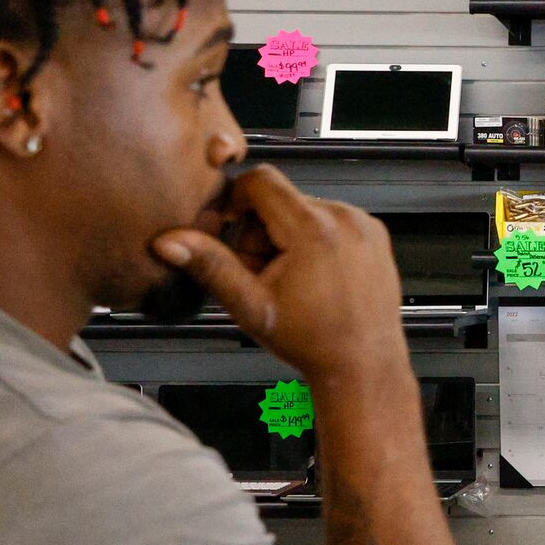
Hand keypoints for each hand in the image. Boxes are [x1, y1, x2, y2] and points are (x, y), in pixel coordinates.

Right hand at [152, 165, 407, 388]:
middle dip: (260, 229)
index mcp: (313, 229)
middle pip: (281, 199)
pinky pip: (331, 221)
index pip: (261, 179)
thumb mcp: (250, 304)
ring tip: (287, 279)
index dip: (236, 199)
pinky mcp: (374, 235)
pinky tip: (312, 276)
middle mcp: (344, 219)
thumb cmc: (314, 342)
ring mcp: (363, 226)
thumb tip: (170, 242)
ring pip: (305, 209)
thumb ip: (210, 266)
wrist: (363, 365)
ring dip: (286, 236)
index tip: (229, 227)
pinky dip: (314, 241)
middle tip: (260, 271)